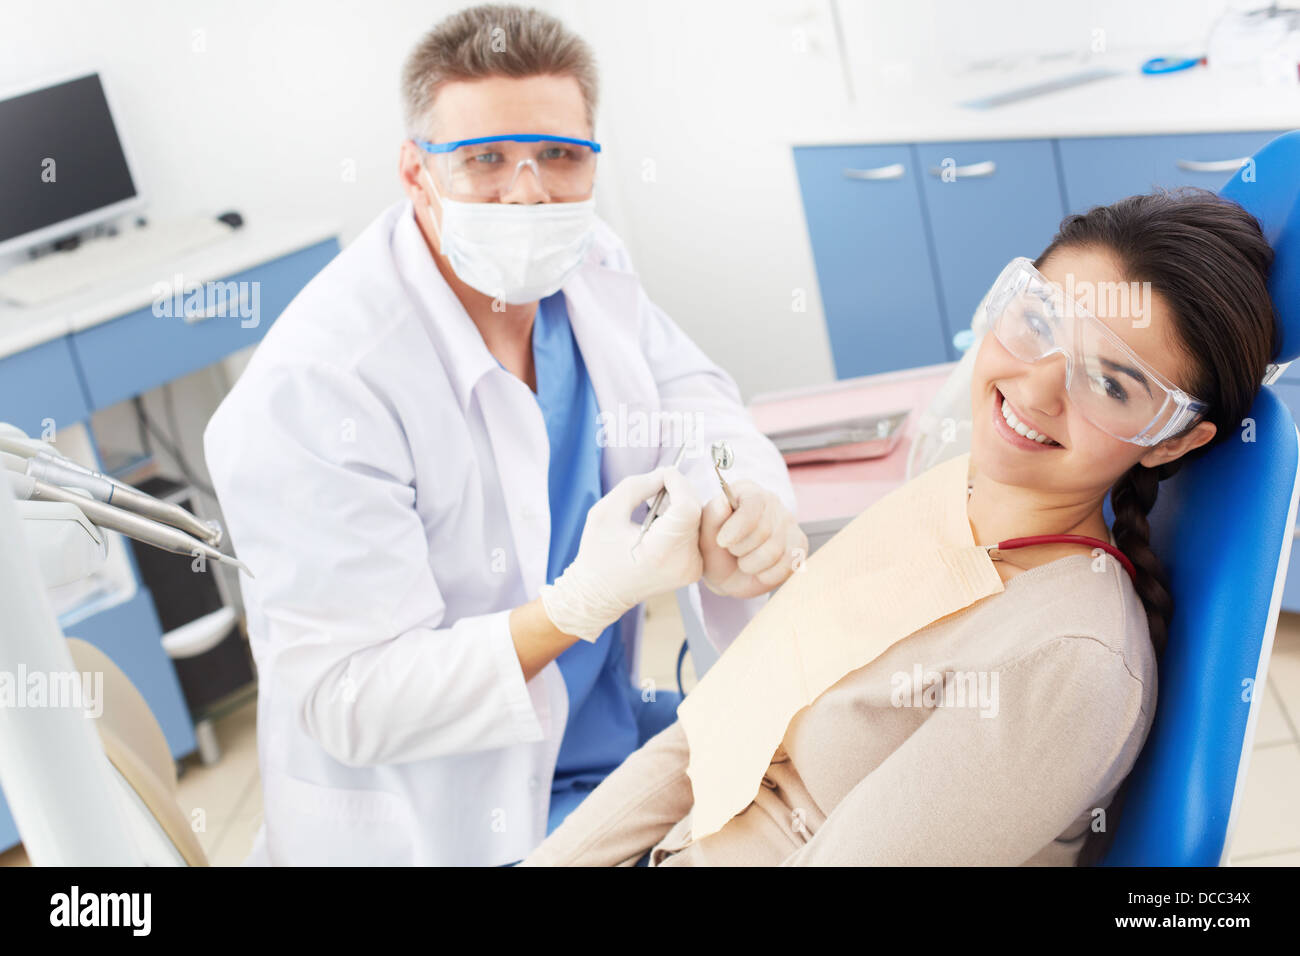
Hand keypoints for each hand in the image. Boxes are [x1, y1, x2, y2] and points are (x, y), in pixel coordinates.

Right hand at [539, 467, 702, 640]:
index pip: (687, 507)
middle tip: (655, 486)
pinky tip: (661, 523)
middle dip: (678, 492)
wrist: (600, 596)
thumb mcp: (605, 513)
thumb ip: (636, 486)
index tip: (660, 475)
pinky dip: (682, 520)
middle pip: (695, 511)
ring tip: (654, 507)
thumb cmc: (598, 555)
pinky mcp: (695, 569)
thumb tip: (664, 473)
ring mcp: (693, 569)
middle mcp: (684, 564)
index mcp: (662, 552)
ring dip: (680, 505)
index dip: (677, 483)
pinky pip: (696, 533)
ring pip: (698, 520)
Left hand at [699, 480, 806, 598]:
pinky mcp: (799, 544)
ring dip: (751, 565)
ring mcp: (788, 522)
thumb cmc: (715, 551)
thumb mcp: (704, 535)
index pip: (753, 503)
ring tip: (744, 561)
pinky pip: (788, 564)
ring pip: (774, 551)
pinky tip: (760, 570)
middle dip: (740, 550)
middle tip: (732, 552)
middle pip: (763, 531)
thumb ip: (711, 516)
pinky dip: (768, 575)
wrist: (727, 575)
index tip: (722, 542)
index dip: (738, 527)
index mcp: (746, 491)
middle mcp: (771, 501)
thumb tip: (723, 503)